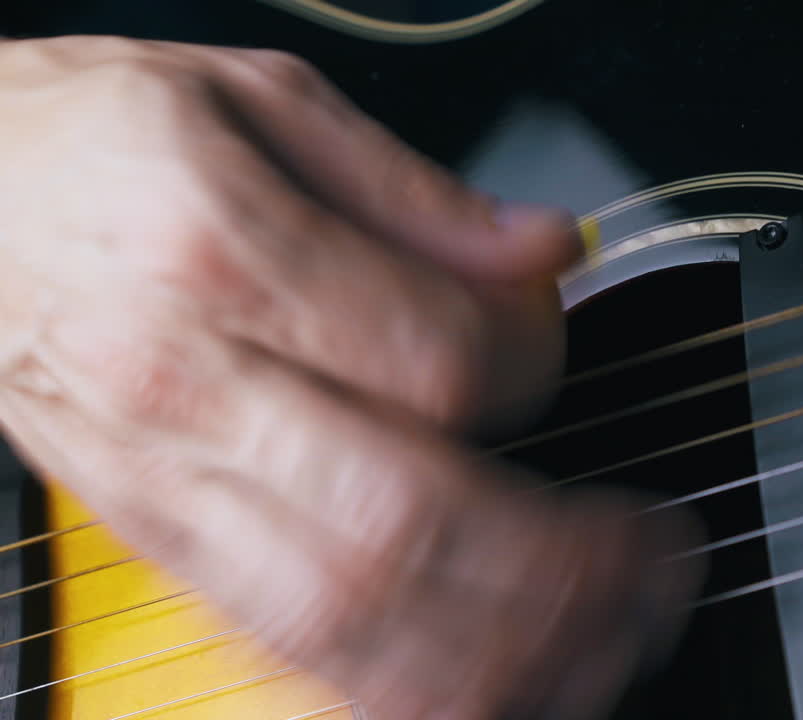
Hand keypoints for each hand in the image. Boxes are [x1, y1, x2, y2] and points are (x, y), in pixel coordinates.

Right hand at [0, 35, 701, 718]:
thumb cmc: (92, 146)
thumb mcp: (253, 98)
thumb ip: (416, 191)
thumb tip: (548, 253)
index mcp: (220, 253)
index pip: (430, 357)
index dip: (532, 363)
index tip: (559, 338)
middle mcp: (192, 388)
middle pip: (408, 519)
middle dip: (561, 565)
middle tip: (657, 563)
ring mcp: (173, 485)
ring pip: (351, 613)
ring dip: (503, 652)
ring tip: (610, 643)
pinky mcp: (168, 541)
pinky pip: (292, 643)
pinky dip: (404, 687)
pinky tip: (494, 690)